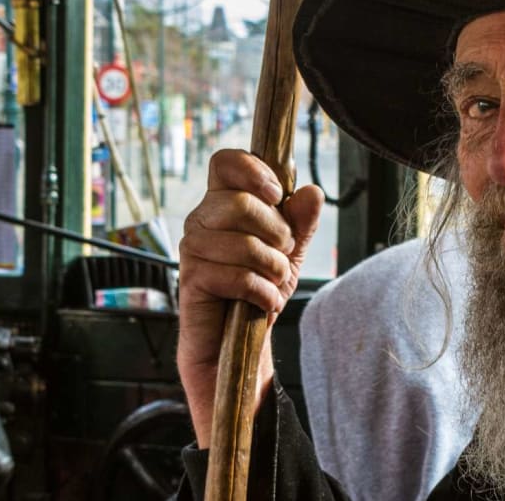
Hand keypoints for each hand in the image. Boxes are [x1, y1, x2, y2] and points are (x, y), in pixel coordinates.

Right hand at [176, 149, 323, 447]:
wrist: (237, 341)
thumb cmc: (257, 288)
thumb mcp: (289, 252)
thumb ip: (301, 222)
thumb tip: (312, 192)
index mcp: (222, 202)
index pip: (225, 162)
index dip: (253, 171)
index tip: (277, 195)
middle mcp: (201, 219)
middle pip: (243, 203)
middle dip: (277, 234)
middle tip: (281, 257)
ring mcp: (193, 249)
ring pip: (245, 243)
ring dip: (273, 268)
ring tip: (273, 283)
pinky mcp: (192, 280)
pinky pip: (239, 277)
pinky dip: (264, 293)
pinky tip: (264, 302)